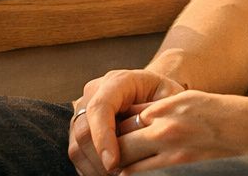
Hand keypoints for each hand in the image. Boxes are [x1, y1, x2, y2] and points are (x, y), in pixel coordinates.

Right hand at [67, 69, 185, 175]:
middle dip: (100, 159)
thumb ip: (157, 114)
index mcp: (117, 81)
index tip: (113, 164)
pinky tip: (111, 173)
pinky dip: (92, 169)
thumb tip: (145, 138)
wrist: (154, 92)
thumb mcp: (170, 99)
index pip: (100, 107)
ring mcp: (83, 109)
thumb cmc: (164, 97)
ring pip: (77, 145)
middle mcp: (94, 92)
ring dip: (95, 167)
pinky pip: (77, 153)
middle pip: (83, 130)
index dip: (103, 137)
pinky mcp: (78, 126)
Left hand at [111, 90, 247, 173]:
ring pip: (130, 171)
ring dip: (126, 172)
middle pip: (120, 147)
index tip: (110, 143)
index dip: (112, 134)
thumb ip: (157, 110)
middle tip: (112, 164)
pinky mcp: (186, 172)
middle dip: (114, 156)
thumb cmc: (225, 114)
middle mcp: (166, 129)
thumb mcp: (188, 101)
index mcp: (165, 107)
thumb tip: (130, 119)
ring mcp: (176, 156)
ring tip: (125, 173)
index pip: (121, 122)